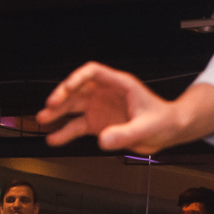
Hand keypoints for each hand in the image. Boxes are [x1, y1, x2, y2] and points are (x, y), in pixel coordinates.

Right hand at [38, 64, 213, 153]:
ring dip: (58, 112)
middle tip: (50, 106)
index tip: (66, 89)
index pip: (93, 73)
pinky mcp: (99, 124)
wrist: (170, 131)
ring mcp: (101, 108)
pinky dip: (66, 132)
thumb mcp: (147, 127)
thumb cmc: (164, 120)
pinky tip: (55, 138)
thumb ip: (125, 133)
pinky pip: (78, 126)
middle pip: (78, 89)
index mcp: (119, 85)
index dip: (77, 78)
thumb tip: (103, 139)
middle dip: (62, 96)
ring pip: (74, 107)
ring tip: (43, 119)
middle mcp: (106, 94)